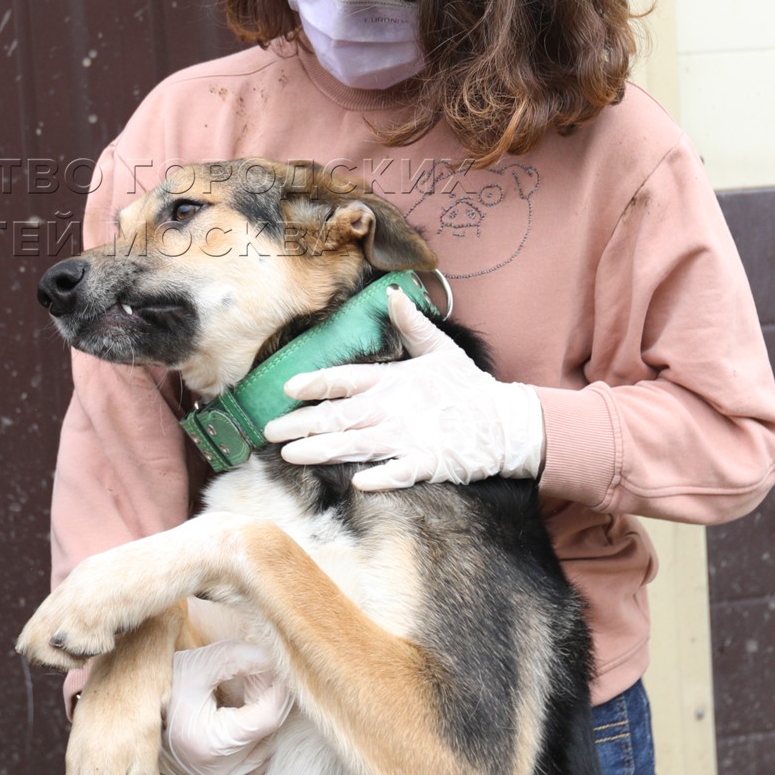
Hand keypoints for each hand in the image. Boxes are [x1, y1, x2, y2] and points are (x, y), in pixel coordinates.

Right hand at [158, 641, 291, 774]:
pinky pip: (254, 762)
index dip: (279, 689)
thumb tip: (272, 658)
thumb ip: (236, 658)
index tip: (277, 666)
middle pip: (268, 733)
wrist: (133, 713)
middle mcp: (215, 771)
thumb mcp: (198, 664)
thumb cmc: (165, 686)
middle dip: (270, 699)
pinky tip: (240, 716)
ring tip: (246, 693)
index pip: (267, 718)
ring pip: (265, 749)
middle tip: (260, 673)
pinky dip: (255, 739)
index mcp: (210, 743)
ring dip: (264, 719)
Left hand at [262, 285, 544, 490]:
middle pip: (339, 417)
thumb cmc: (467, 388)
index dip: (316, 382)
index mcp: (392, 381)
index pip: (346, 379)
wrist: (506, 423)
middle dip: (302, 424)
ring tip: (290, 456)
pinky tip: (357, 482)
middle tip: (268, 431)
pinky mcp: (428, 463)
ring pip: (357, 445)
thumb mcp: (440, 350)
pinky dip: (381, 476)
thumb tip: (392, 293)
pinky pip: (400, 472)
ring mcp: (409, 437)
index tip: (288, 387)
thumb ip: (412, 324)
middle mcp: (393, 409)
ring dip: (323, 451)